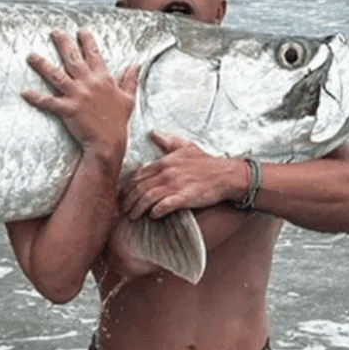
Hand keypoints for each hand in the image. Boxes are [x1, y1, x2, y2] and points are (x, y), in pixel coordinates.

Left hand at [21, 28, 139, 159]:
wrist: (109, 141)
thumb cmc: (118, 121)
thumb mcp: (128, 98)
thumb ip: (130, 80)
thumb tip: (135, 65)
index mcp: (103, 78)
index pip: (94, 55)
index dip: (87, 41)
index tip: (80, 31)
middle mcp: (88, 83)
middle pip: (72, 58)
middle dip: (63, 43)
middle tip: (54, 32)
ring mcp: (76, 95)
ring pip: (56, 75)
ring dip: (42, 65)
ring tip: (31, 56)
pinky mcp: (67, 108)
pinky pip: (47, 101)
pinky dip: (35, 97)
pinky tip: (24, 92)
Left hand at [118, 131, 246, 221]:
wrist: (228, 174)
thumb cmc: (206, 162)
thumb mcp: (186, 146)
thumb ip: (168, 141)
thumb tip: (153, 133)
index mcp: (164, 162)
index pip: (137, 175)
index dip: (126, 187)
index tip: (120, 196)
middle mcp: (167, 172)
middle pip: (139, 187)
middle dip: (127, 200)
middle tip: (121, 210)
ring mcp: (176, 185)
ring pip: (148, 197)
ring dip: (137, 208)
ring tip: (132, 216)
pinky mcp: (185, 197)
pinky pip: (165, 205)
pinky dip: (156, 211)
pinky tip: (153, 216)